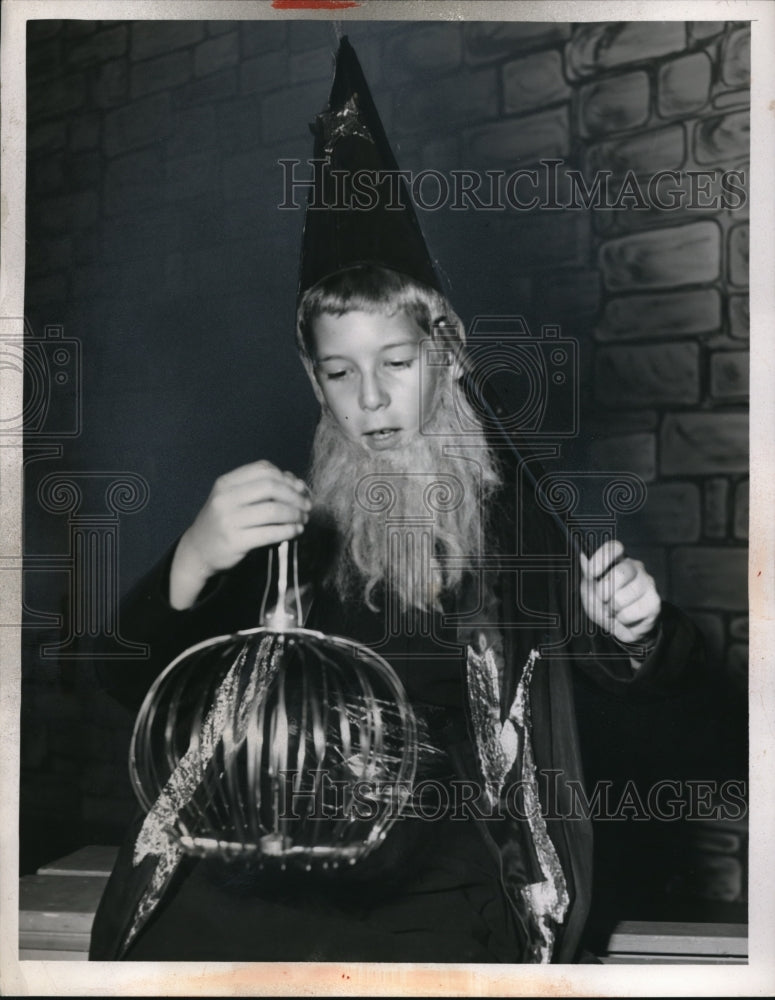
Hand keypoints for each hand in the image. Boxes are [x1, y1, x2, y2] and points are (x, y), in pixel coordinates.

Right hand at [170, 461, 310, 608]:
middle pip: (270, 487)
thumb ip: (261, 487)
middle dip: (294, 496)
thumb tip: (295, 481)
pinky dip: (288, 531)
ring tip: (303, 519)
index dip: (286, 477)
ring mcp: (229, 520)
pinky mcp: (236, 541)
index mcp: (226, 483)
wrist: (197, 550)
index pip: (263, 469)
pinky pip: (270, 533)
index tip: (300, 488)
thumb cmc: (222, 521)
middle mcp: (225, 498)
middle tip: (307, 506)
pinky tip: (296, 531)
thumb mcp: (234, 498)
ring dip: (294, 514)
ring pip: (273, 511)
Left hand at [579, 539, 660, 646]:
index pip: (614, 548)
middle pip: (621, 572)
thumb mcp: (590, 589)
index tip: (592, 573)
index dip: (601, 558)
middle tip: (602, 599)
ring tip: (614, 609)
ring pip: (623, 597)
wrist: (622, 628)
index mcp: (618, 560)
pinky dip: (622, 619)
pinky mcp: (654, 602)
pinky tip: (625, 617)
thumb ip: (588, 574)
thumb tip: (583, 557)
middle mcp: (635, 568)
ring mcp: (647, 584)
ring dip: (612, 608)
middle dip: (604, 590)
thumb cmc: (605, 604)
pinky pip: (631, 612)